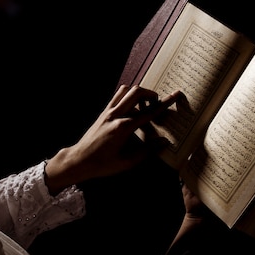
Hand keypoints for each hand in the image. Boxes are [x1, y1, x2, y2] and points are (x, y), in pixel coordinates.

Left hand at [44, 85, 180, 192]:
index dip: (164, 103)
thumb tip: (164, 142)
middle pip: (137, 92)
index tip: (175, 95)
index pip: (149, 112)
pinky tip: (131, 108)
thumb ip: (147, 151)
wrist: (79, 160)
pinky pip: (117, 96)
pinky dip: (127, 96)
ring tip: (144, 105)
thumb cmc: (103, 164)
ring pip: (126, 90)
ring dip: (138, 93)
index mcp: (123, 128)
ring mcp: (108, 112)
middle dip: (151, 94)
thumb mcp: (127, 162)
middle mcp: (115, 115)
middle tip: (157, 103)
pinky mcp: (103, 112)